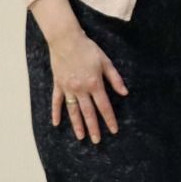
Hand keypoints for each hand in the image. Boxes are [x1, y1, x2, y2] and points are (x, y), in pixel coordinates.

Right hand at [49, 29, 127, 143]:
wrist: (66, 40)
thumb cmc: (89, 50)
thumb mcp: (106, 62)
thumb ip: (115, 79)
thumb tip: (124, 93)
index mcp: (94, 84)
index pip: (104, 106)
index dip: (109, 119)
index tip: (114, 130)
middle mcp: (81, 89)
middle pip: (88, 113)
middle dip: (93, 128)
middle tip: (96, 141)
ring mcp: (68, 88)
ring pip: (73, 110)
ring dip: (77, 125)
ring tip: (81, 137)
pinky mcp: (58, 85)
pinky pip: (57, 102)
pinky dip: (56, 112)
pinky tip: (56, 123)